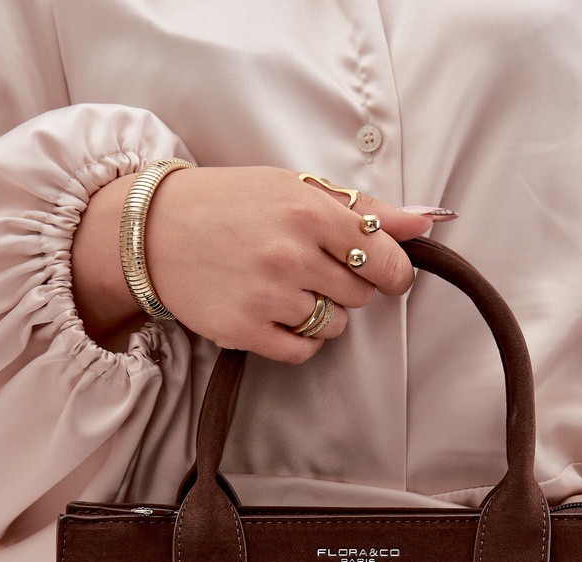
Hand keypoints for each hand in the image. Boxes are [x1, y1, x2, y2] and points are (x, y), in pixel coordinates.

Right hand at [72, 165, 433, 357]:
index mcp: (308, 211)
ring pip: (335, 327)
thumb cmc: (231, 204)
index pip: (383, 258)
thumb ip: (363, 208)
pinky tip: (277, 315)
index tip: (384, 274)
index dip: (392, 271)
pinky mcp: (245, 332)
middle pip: (360, 295)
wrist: (155, 230)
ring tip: (287, 289)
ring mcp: (267, 297)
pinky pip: (303, 352)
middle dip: (347, 286)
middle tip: (312, 269)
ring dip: (322, 314)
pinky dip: (299, 339)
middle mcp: (290, 255)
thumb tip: (427, 221)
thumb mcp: (295, 188)